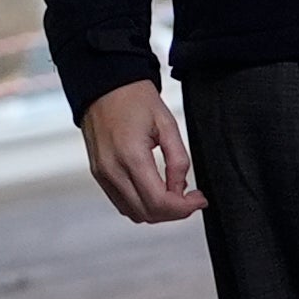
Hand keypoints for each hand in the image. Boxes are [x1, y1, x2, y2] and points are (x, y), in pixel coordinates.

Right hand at [78, 80, 203, 223]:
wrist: (104, 85)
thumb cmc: (135, 98)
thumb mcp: (167, 123)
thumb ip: (178, 160)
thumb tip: (181, 189)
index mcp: (131, 156)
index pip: (159, 202)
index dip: (184, 208)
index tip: (199, 199)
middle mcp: (112, 170)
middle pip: (147, 214)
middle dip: (174, 212)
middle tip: (190, 198)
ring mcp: (102, 174)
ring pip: (134, 214)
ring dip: (157, 211)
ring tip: (174, 193)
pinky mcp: (98, 174)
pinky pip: (121, 203)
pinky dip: (141, 205)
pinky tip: (155, 190)